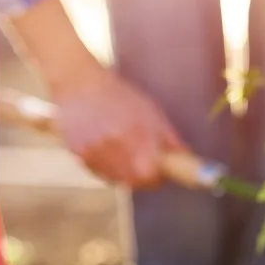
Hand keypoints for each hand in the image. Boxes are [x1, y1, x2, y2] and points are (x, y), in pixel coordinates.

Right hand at [54, 66, 185, 188]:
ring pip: (118, 179)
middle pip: (135, 180)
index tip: (164, 174)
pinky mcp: (79, 152)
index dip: (159, 178)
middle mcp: (113, 143)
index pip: (150, 173)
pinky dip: (111, 171)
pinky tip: (114, 155)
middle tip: (151, 170)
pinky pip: (101, 173)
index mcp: (135, 132)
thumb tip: (185, 157)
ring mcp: (94, 149)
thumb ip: (169, 138)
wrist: (80, 84)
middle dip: (146, 179)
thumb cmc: (122, 97)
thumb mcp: (151, 112)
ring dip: (128, 175)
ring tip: (131, 158)